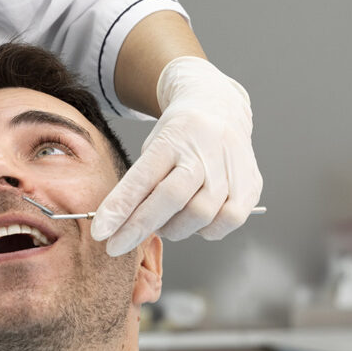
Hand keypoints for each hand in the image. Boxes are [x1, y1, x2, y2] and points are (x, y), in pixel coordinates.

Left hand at [91, 56, 261, 255]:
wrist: (219, 108)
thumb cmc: (178, 136)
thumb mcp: (152, 148)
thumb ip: (140, 185)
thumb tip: (116, 226)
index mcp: (173, 138)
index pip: (142, 178)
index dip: (120, 208)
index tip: (100, 232)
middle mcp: (205, 151)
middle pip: (172, 199)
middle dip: (139, 228)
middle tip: (119, 242)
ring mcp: (232, 168)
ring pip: (200, 216)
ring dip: (174, 228)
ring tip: (165, 218)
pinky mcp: (251, 185)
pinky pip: (226, 222)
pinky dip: (205, 229)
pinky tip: (195, 218)